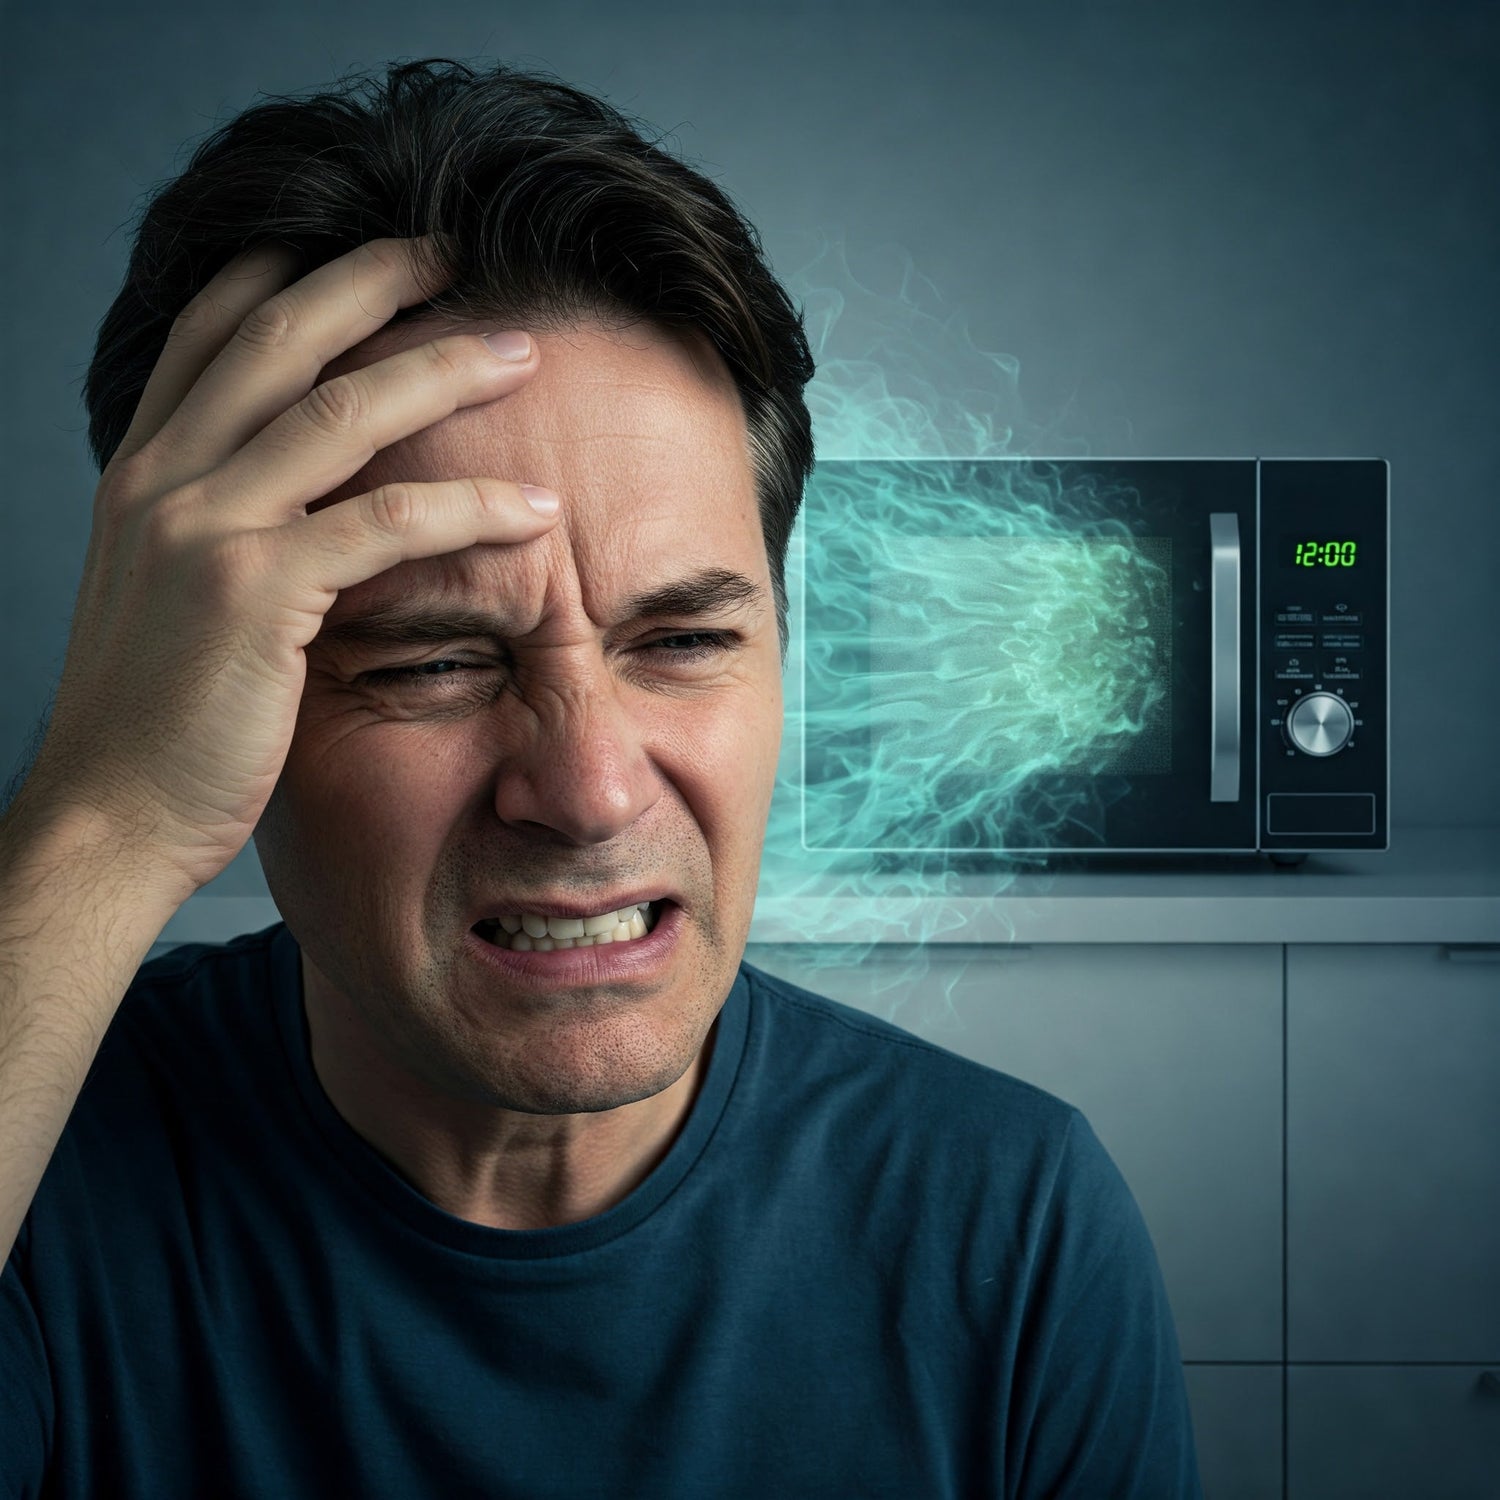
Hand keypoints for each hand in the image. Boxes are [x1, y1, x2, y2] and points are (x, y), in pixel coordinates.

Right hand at [22, 235, 557, 899]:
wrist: (110, 817)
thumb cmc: (156, 724)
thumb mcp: (172, 601)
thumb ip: (222, 535)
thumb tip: (297, 512)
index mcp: (142, 473)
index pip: (208, 335)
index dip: (285, 278)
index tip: (363, 252)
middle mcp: (163, 478)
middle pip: (280, 337)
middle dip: (374, 280)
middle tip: (454, 255)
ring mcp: (203, 526)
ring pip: (343, 408)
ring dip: (444, 369)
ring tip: (521, 354)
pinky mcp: (253, 590)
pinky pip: (386, 522)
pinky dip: (471, 508)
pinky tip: (536, 511)